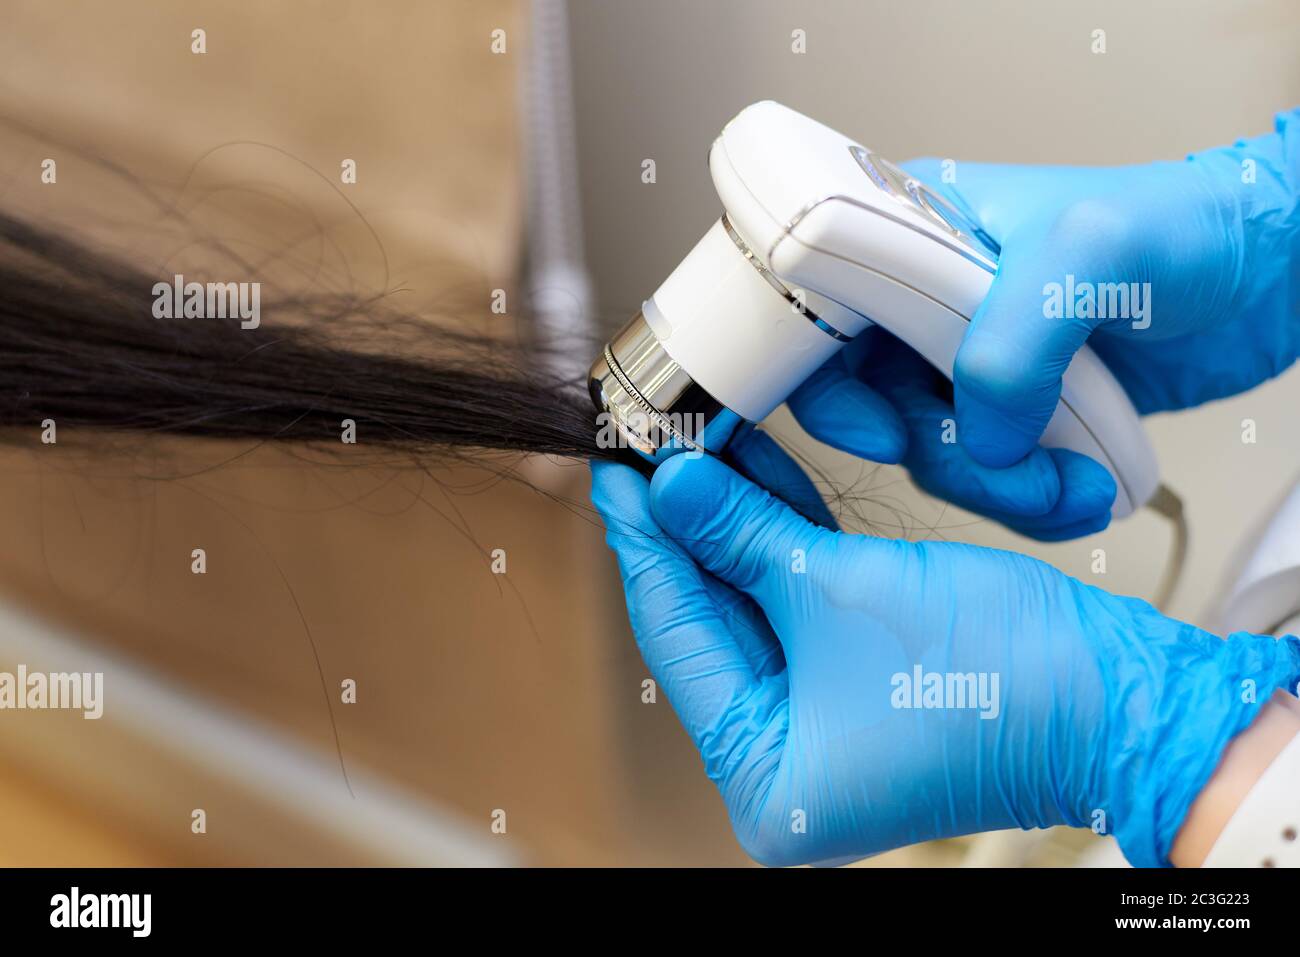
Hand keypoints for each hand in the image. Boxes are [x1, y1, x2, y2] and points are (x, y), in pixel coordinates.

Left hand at [590, 445, 1299, 865]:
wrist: (1122, 695)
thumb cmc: (1002, 680)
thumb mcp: (839, 589)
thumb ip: (742, 535)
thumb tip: (673, 488)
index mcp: (766, 782)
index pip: (678, 637)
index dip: (643, 544)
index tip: (617, 472)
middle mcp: (789, 766)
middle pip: (711, 624)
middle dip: (683, 531)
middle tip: (650, 451)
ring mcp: (827, 727)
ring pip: (755, 608)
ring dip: (731, 527)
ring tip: (696, 450)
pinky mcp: (862, 688)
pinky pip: (800, 608)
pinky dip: (780, 546)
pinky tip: (752, 484)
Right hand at [785, 108, 1298, 529]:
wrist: (1271, 276)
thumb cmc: (1184, 226)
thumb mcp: (1089, 252)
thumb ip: (1013, 337)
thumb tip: (980, 435)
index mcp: (911, 233)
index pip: (815, 312)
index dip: (822, 382)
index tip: (879, 428)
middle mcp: (924, 302)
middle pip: (866, 406)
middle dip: (936, 455)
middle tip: (1005, 464)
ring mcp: (967, 364)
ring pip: (929, 456)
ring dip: (998, 490)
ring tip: (1071, 481)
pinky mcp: (1013, 414)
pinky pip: (987, 481)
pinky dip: (1030, 504)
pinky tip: (1083, 488)